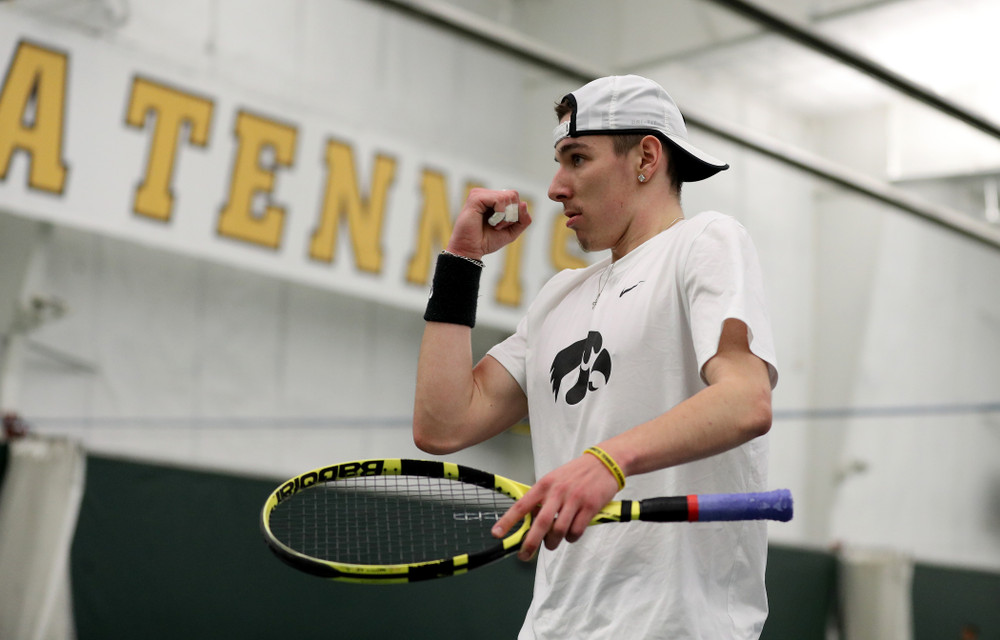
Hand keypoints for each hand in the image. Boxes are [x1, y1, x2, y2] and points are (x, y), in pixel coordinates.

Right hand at [446, 188, 530, 260]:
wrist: (470, 250)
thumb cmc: (487, 241)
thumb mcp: (512, 231)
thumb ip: (523, 220)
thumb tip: (524, 203)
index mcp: (493, 200)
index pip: (515, 197)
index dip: (516, 213)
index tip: (502, 226)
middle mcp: (486, 194)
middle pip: (513, 195)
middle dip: (512, 214)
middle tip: (499, 226)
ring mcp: (480, 194)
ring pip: (508, 196)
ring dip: (506, 216)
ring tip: (494, 225)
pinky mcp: (476, 197)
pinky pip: (499, 200)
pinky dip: (500, 214)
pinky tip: (490, 222)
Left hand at [492, 453, 620, 560]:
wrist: (604, 463)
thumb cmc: (576, 473)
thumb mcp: (554, 480)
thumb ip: (543, 498)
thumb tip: (530, 521)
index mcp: (545, 485)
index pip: (522, 505)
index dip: (508, 521)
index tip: (497, 534)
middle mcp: (557, 492)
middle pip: (540, 523)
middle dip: (530, 543)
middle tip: (524, 555)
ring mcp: (574, 499)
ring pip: (559, 530)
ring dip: (553, 542)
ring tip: (552, 544)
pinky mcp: (590, 507)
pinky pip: (576, 531)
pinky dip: (571, 538)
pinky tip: (571, 535)